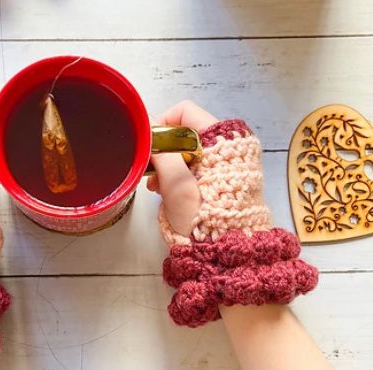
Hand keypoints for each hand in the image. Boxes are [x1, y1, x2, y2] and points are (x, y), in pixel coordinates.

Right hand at [146, 100, 219, 235]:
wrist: (227, 251)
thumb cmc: (203, 219)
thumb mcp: (178, 187)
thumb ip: (163, 156)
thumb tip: (150, 138)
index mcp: (222, 139)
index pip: (185, 112)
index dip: (161, 125)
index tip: (147, 147)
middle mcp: (229, 144)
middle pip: (185, 132)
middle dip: (163, 150)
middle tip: (150, 175)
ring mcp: (227, 161)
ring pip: (188, 150)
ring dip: (168, 165)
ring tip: (157, 188)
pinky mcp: (223, 177)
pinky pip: (195, 165)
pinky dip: (178, 175)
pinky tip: (168, 193)